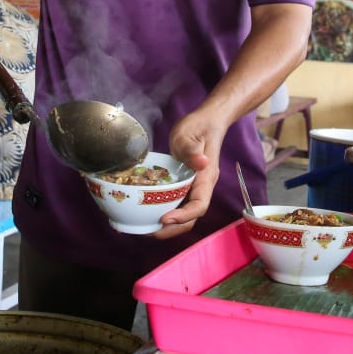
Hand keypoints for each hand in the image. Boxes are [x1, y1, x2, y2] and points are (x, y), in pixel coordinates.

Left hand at [152, 107, 230, 238]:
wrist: (206, 123)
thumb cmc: (198, 127)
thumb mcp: (191, 134)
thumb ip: (192, 148)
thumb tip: (200, 162)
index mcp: (205, 178)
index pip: (199, 205)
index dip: (184, 216)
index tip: (165, 219)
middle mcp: (202, 187)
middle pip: (192, 217)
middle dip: (173, 228)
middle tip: (150, 231)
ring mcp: (194, 188)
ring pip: (185, 214)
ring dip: (168, 225)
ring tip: (146, 227)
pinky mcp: (185, 186)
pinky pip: (177, 204)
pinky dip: (164, 212)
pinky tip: (148, 213)